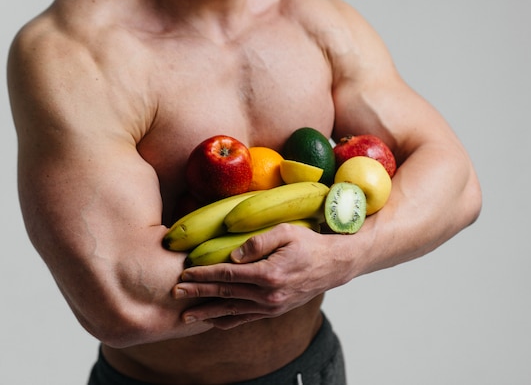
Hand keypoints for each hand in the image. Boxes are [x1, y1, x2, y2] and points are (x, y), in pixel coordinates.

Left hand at [172, 223, 348, 328]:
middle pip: (225, 293)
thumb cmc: (309, 244)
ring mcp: (271, 307)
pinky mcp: (274, 311)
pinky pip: (246, 319)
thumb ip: (258, 242)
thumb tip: (233, 255)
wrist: (333, 265)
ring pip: (232, 311)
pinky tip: (212, 320)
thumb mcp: (286, 232)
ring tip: (186, 316)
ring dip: (207, 313)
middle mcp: (269, 295)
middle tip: (175, 293)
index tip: (185, 273)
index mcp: (269, 274)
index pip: (228, 274)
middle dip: (198, 293)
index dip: (204, 274)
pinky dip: (227, 320)